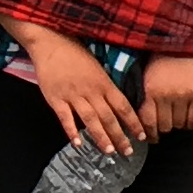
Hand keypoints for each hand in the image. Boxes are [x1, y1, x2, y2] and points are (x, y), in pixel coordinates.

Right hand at [10, 18, 145, 153]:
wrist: (51, 41)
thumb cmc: (75, 52)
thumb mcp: (97, 65)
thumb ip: (105, 84)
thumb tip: (118, 102)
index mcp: (103, 82)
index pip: (123, 106)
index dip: (133, 122)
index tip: (141, 135)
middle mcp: (91, 91)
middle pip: (109, 117)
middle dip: (120, 136)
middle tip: (128, 152)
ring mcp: (73, 95)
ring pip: (90, 120)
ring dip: (101, 137)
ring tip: (109, 151)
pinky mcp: (55, 98)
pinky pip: (65, 118)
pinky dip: (71, 131)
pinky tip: (77, 144)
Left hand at [139, 56, 192, 131]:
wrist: (186, 40)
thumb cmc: (163, 54)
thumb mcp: (147, 72)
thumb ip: (145, 93)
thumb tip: (142, 116)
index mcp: (149, 89)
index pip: (147, 121)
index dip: (149, 133)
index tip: (150, 137)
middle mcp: (165, 95)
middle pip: (163, 125)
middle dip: (163, 128)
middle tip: (164, 126)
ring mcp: (183, 96)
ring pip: (178, 124)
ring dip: (176, 125)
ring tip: (176, 120)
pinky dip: (190, 124)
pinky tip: (188, 122)